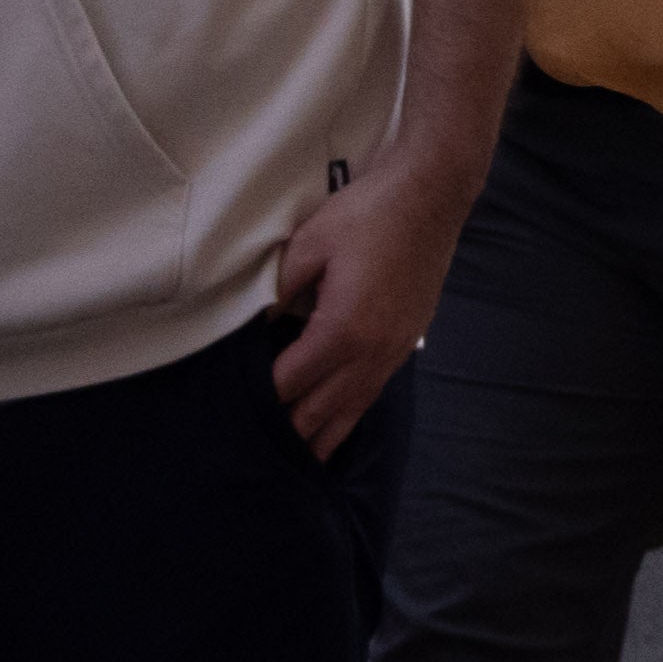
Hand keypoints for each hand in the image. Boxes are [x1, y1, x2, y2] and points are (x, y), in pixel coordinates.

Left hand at [265, 162, 462, 458]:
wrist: (432, 195)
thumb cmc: (367, 214)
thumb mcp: (307, 246)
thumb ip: (274, 292)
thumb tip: (252, 329)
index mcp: (340, 331)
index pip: (287, 385)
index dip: (257, 404)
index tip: (229, 420)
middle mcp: (371, 351)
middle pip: (321, 410)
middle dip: (288, 435)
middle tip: (254, 461)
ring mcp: (394, 349)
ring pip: (353, 409)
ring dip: (323, 436)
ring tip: (298, 466)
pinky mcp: (408, 341)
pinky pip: (374, 392)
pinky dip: (351, 414)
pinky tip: (339, 424)